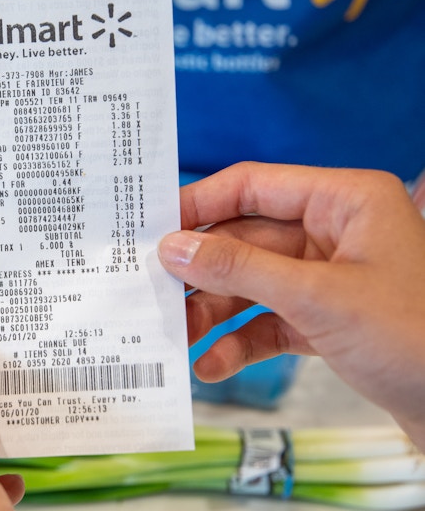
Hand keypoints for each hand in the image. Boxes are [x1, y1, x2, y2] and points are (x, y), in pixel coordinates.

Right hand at [157, 162, 424, 447]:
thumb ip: (238, 268)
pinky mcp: (327, 320)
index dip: (199, 204)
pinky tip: (213, 364)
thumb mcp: (317, 298)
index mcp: (345, 201)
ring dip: (213, 311)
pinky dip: (240, 341)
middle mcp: (335, 233)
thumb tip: (173, 248)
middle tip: (154, 291)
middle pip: (245, 240)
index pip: (253, 186)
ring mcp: (330, 278)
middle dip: (201, 272)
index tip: (152, 228)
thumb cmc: (417, 339)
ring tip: (178, 335)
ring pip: (251, 283)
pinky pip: (268, 321)